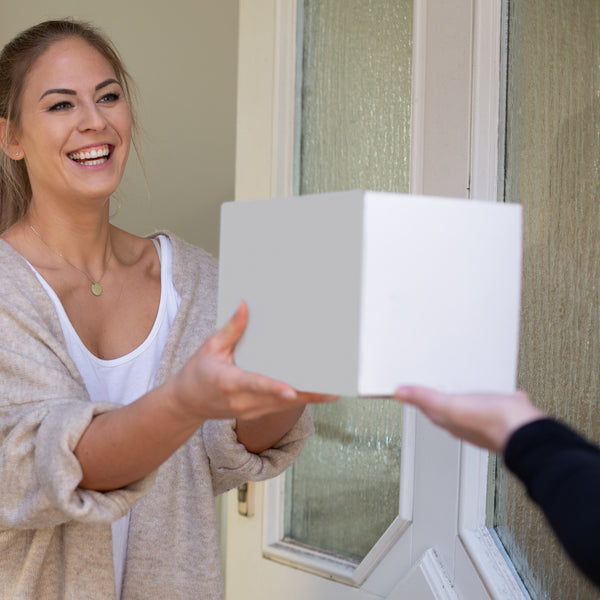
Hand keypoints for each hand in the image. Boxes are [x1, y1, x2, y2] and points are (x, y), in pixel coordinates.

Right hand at [168, 301, 335, 423]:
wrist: (186, 404)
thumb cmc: (196, 373)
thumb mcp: (210, 347)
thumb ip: (231, 329)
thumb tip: (245, 305)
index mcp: (228, 382)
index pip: (255, 385)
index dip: (274, 388)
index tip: (291, 390)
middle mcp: (242, 401)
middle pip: (279, 399)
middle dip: (306, 394)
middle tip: (331, 386)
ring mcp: (250, 411)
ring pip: (284, 406)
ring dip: (308, 398)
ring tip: (332, 388)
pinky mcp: (256, 414)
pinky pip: (281, 407)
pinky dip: (299, 399)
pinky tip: (316, 392)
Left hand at [393, 386, 545, 452]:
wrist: (528, 433)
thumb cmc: (491, 423)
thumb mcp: (451, 405)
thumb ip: (425, 398)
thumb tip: (399, 393)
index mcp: (453, 422)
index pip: (431, 410)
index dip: (422, 399)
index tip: (415, 390)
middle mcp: (470, 424)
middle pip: (453, 410)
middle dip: (447, 397)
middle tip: (440, 386)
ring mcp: (491, 421)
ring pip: (478, 408)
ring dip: (474, 399)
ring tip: (471, 388)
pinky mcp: (511, 417)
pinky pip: (504, 405)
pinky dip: (503, 399)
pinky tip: (509, 393)